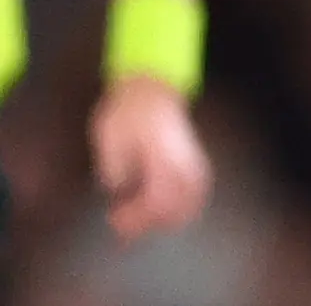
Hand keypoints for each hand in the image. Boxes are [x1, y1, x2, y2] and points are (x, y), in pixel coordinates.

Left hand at [90, 75, 211, 240]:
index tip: (114, 215)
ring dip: (168, 216)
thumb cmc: (127, 113)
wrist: (149, 90)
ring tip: (144, 219)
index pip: (159, 198)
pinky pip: (198, 190)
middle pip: (178, 205)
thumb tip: (119, 190)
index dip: (136, 216)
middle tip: (124, 223)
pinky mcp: (193, 161)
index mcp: (161, 152)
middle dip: (149, 221)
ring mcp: (192, 159)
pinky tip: (164, 210)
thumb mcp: (110, 137)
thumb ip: (115, 166)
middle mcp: (183, 158)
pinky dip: (183, 206)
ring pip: (193, 199)